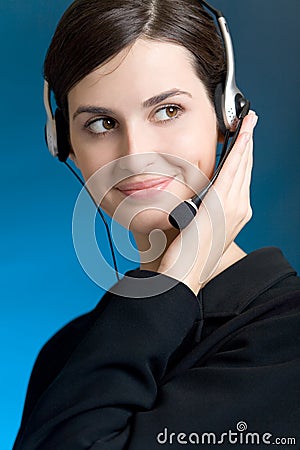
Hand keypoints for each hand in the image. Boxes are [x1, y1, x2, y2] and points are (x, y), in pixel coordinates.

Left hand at [158, 111, 257, 294]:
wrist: (183, 273)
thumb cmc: (186, 255)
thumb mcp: (196, 228)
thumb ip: (199, 210)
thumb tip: (191, 198)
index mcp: (234, 216)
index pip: (241, 180)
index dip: (244, 159)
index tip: (244, 141)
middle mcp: (239, 210)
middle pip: (246, 169)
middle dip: (248, 145)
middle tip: (251, 123)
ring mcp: (233, 208)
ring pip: (242, 166)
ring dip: (246, 142)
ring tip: (249, 122)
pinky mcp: (221, 204)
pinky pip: (233, 170)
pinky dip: (239, 151)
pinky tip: (243, 135)